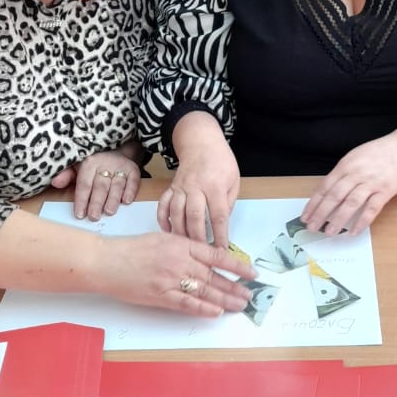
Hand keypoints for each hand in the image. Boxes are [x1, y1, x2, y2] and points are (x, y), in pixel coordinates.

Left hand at [51, 149, 141, 220]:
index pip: (84, 184)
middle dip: (97, 202)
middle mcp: (105, 163)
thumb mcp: (77, 166)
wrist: (115, 150)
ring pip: (116, 184)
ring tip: (109, 212)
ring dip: (113, 199)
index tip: (80, 214)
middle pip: (100, 186)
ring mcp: (120, 166)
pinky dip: (130, 191)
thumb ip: (66, 175)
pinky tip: (126, 201)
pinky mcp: (133, 169)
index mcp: (89, 163)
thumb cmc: (93, 164)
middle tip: (94, 216)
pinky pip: (133, 180)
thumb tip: (55, 183)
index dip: (82, 200)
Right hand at [94, 230, 254, 317]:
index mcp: (181, 244)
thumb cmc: (131, 249)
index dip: (237, 265)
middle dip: (235, 287)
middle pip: (214, 276)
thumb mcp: (161, 239)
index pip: (217, 255)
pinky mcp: (160, 296)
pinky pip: (187, 304)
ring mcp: (170, 280)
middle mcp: (179, 261)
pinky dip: (203, 308)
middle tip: (249, 294)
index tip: (251, 273)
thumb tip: (204, 256)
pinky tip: (217, 312)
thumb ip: (183, 246)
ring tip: (239, 305)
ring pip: (205, 291)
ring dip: (225, 299)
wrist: (106, 261)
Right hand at [158, 113, 239, 246]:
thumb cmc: (220, 161)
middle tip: (201, 254)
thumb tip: (222, 224)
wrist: (201, 142)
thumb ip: (228, 202)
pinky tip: (167, 231)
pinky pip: (163, 205)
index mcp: (214, 186)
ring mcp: (180, 187)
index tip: (222, 250)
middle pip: (194, 216)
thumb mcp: (234, 180)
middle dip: (198, 238)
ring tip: (185, 248)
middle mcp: (195, 187)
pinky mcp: (171, 187)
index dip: (220, 234)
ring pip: (176, 213)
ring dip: (180, 232)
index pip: (218, 215)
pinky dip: (163, 219)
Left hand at [301, 119, 396, 235]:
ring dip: (338, 220)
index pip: (325, 187)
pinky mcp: (385, 191)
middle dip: (321, 214)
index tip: (306, 216)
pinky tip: (354, 231)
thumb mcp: (354, 157)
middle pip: (334, 197)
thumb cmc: (378, 153)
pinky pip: (372, 209)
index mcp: (345, 165)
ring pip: (350, 204)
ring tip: (329, 232)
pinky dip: (362, 221)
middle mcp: (356, 174)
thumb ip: (341, 173)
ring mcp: (371, 183)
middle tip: (312, 227)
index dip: (314, 203)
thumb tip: (326, 192)